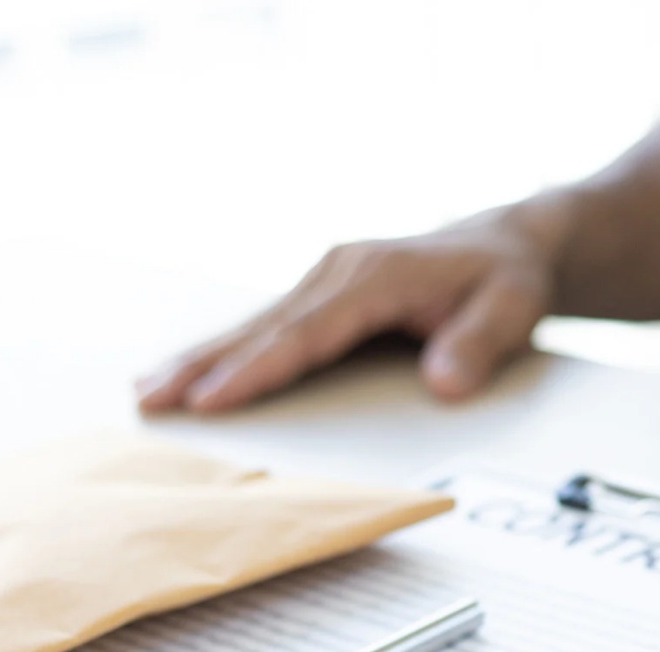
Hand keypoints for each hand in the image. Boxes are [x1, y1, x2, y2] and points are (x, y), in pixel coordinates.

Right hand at [136, 201, 568, 412]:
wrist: (506, 244)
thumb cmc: (504, 279)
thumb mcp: (511, 309)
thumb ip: (477, 345)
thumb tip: (442, 385)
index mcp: (375, 276)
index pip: (307, 333)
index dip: (258, 369)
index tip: (212, 400)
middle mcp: (340, 272)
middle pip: (263, 327)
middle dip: (203, 365)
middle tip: (149, 398)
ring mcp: (328, 280)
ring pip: (256, 325)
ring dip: (202, 358)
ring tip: (148, 389)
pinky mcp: (326, 294)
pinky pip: (270, 327)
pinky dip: (229, 350)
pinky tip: (196, 371)